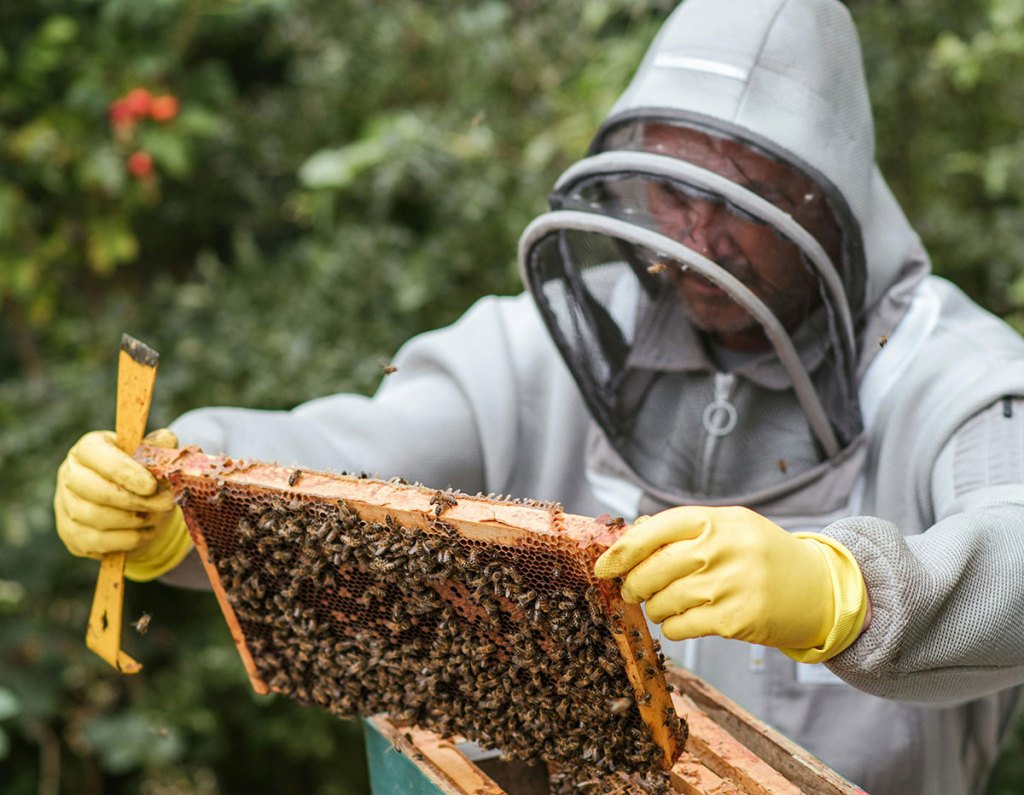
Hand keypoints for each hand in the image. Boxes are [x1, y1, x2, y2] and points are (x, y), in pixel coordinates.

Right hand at [54, 428, 192, 580]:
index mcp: (88, 449)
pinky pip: (96, 541)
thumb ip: (159, 448)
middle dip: (134, 500)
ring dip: (132, 520)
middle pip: (94, 489)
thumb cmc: (142, 475)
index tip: (152, 486)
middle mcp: (69, 474)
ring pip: (94, 517)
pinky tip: (144, 532)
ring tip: (155, 516)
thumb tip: (166, 440)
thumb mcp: (152, 457)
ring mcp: (65, 505)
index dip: (125, 472)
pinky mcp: (70, 534)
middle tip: (165, 503)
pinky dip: (126, 539)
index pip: (97, 456)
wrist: (136, 506)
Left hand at [594, 506, 867, 662]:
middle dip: (632, 585)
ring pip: (663, 602)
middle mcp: (722, 549)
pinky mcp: (736, 619)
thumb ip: (681, 529)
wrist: (817, 587)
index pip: (652, 531)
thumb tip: (629, 535)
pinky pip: (681, 627)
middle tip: (632, 591)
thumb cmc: (761, 554)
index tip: (601, 568)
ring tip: (663, 605)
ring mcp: (730, 585)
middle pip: (651, 571)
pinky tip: (682, 620)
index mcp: (715, 520)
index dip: (619, 552)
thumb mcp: (728, 526)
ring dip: (654, 608)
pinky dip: (672, 627)